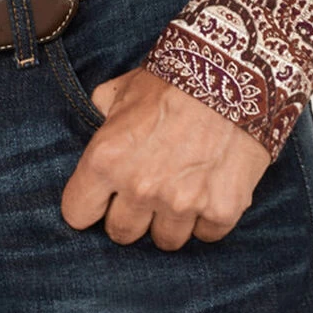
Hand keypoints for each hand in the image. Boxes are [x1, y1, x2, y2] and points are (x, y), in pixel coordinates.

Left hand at [60, 66, 271, 250]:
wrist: (235, 71)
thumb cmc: (175, 78)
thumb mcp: (126, 89)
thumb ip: (105, 110)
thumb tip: (100, 116)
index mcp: (107, 158)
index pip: (77, 212)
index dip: (89, 204)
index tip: (100, 198)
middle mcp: (140, 187)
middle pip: (121, 233)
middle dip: (130, 215)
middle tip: (146, 191)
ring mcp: (182, 203)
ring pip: (165, 240)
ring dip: (170, 220)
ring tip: (182, 189)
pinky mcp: (222, 209)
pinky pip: (206, 234)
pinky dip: (208, 218)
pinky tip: (211, 188)